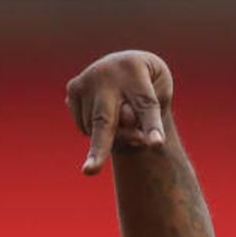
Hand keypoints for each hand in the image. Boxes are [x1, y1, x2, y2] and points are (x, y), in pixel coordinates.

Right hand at [65, 50, 173, 175]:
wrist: (126, 65)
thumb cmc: (151, 84)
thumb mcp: (161, 92)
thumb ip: (150, 114)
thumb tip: (133, 128)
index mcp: (134, 69)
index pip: (146, 107)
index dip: (152, 127)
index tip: (157, 143)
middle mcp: (105, 73)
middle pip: (104, 121)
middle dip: (99, 149)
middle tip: (90, 171)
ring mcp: (85, 81)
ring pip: (97, 131)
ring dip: (114, 137)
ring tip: (126, 117)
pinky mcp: (73, 89)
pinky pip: (86, 127)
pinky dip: (97, 130)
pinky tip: (107, 112)